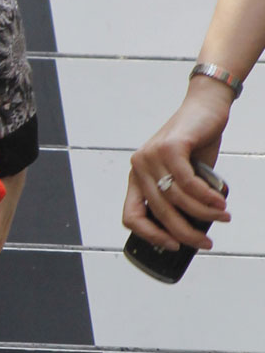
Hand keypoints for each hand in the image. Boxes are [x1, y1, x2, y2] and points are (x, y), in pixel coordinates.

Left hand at [122, 80, 232, 252]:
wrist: (205, 108)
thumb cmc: (195, 143)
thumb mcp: (182, 175)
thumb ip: (180, 199)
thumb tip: (190, 232)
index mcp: (137, 177)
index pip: (131, 216)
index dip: (150, 235)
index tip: (173, 245)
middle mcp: (139, 167)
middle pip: (158, 212)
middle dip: (184, 232)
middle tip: (205, 243)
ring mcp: (152, 156)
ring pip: (176, 198)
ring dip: (203, 214)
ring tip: (222, 217)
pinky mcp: (170, 147)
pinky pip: (188, 183)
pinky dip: (206, 197)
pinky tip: (219, 203)